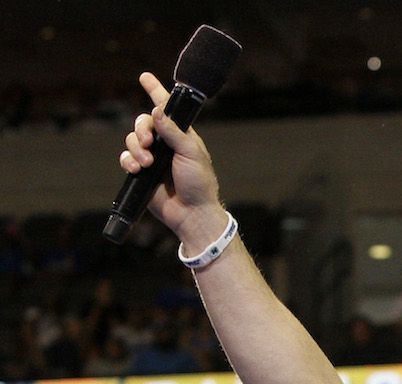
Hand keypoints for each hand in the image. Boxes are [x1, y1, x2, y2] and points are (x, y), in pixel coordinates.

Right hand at [119, 72, 224, 245]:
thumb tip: (158, 110)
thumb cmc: (199, 183)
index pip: (166, 109)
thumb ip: (174, 132)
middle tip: (149, 144)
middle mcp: (165, 143)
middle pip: (143, 122)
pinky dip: (128, 161)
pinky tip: (136, 169)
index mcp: (181, 135)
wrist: (191, 212)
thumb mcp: (191, 153)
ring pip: (132, 140)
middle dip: (141, 130)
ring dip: (136, 148)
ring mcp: (152, 157)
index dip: (155, 91)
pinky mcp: (141, 172)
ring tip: (146, 163)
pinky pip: (126, 158)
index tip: (144, 76)